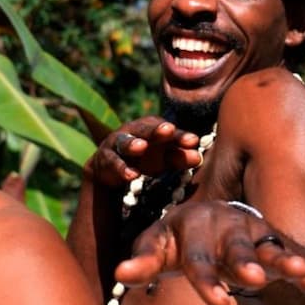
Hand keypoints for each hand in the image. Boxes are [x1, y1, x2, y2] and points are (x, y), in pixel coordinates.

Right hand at [88, 117, 202, 186]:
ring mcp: (117, 144)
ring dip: (132, 143)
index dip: (180, 136)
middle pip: (145, 129)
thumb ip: (180, 157)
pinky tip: (132, 175)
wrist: (110, 167)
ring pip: (124, 142)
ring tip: (141, 147)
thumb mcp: (164, 159)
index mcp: (152, 128)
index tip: (193, 141)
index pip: (168, 131)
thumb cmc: (145, 159)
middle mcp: (134, 132)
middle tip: (168, 129)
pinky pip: (113, 162)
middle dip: (156, 130)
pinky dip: (121, 168)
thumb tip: (198, 158)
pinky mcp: (105, 158)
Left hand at [114, 201, 304, 304]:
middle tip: (253, 280)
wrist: (211, 221)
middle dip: (244, 264)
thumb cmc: (177, 243)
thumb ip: (142, 264)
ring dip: (282, 260)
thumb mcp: (157, 250)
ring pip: (266, 248)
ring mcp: (249, 233)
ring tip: (299, 272)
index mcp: (189, 224)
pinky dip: (303, 270)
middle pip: (233, 250)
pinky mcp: (271, 243)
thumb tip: (120, 275)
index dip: (206, 280)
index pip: (196, 258)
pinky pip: (288, 256)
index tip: (221, 304)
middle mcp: (223, 225)